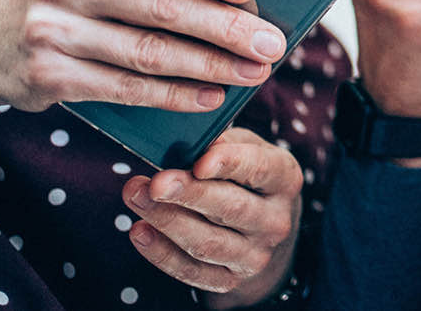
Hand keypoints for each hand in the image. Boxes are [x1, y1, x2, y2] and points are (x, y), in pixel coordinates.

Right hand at [0, 0, 286, 113]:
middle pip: (161, 6)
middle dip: (226, 28)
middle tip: (272, 44)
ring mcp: (53, 31)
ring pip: (149, 53)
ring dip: (211, 66)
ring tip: (256, 71)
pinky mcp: (50, 76)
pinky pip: (125, 89)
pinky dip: (175, 95)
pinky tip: (213, 95)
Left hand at [122, 128, 303, 304]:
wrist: (264, 231)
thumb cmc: (248, 178)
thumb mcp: (248, 150)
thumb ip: (225, 143)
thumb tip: (196, 139)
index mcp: (285, 179)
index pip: (261, 169)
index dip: (231, 164)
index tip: (200, 162)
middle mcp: (275, 221)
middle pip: (231, 209)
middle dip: (190, 195)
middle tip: (156, 183)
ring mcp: (254, 255)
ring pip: (206, 243)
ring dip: (167, 220)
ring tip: (135, 196)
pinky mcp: (229, 280)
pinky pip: (190, 271)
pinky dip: (160, 253)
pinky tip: (139, 231)